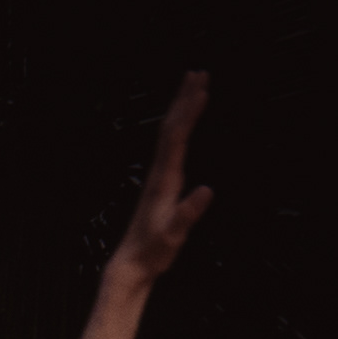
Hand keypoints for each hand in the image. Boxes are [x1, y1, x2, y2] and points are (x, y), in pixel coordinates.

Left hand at [104, 72, 211, 284]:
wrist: (131, 265)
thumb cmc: (152, 252)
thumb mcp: (173, 235)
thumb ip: (187, 214)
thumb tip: (206, 191)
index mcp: (163, 180)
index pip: (176, 138)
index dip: (188, 112)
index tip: (201, 89)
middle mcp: (158, 174)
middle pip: (170, 129)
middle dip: (184, 100)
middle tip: (198, 72)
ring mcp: (158, 178)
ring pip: (168, 136)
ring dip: (180, 110)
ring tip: (193, 88)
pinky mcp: (161, 185)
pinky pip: (170, 148)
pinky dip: (179, 129)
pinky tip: (184, 126)